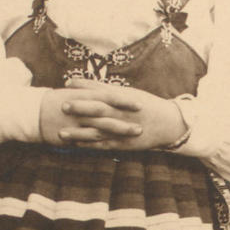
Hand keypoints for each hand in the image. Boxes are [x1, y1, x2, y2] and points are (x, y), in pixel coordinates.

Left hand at [39, 79, 185, 150]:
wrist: (168, 123)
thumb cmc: (145, 105)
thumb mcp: (128, 93)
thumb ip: (106, 89)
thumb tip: (85, 83)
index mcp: (123, 99)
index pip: (101, 91)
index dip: (84, 87)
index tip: (67, 83)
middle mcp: (121, 114)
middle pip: (98, 110)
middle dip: (80, 108)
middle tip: (62, 105)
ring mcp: (122, 130)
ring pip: (98, 131)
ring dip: (79, 133)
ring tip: (61, 133)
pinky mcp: (124, 144)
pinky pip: (104, 145)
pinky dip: (90, 146)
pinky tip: (76, 145)